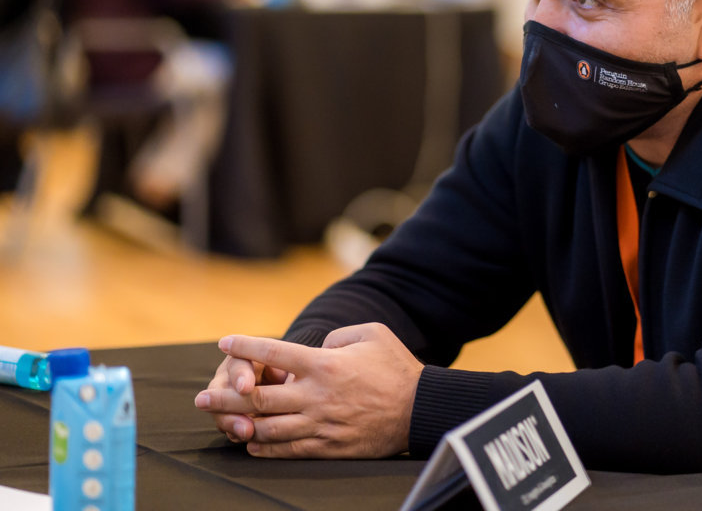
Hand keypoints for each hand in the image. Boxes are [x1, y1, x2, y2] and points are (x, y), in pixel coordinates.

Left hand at [193, 323, 423, 457]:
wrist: (419, 408)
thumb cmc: (397, 366)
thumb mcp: (371, 333)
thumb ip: (337, 335)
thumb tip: (316, 346)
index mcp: (324, 363)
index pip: (273, 351)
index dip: (244, 346)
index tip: (224, 342)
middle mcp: (316, 395)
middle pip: (259, 397)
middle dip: (225, 396)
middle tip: (200, 399)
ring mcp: (320, 423)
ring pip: (268, 427)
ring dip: (239, 425)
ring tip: (221, 422)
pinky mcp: (328, 446)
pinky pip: (288, 449)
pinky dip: (265, 447)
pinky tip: (251, 442)